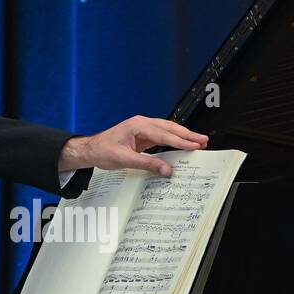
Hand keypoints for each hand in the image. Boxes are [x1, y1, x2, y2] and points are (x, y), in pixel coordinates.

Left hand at [59, 116, 208, 176]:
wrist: (90, 149)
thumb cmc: (103, 151)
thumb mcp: (125, 160)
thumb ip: (147, 164)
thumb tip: (166, 170)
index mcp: (138, 126)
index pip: (164, 134)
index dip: (181, 140)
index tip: (195, 145)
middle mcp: (142, 124)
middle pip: (170, 128)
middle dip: (187, 135)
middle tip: (203, 140)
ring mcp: (142, 128)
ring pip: (167, 130)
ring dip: (182, 136)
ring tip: (198, 141)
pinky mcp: (142, 135)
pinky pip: (161, 136)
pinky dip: (173, 139)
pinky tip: (182, 143)